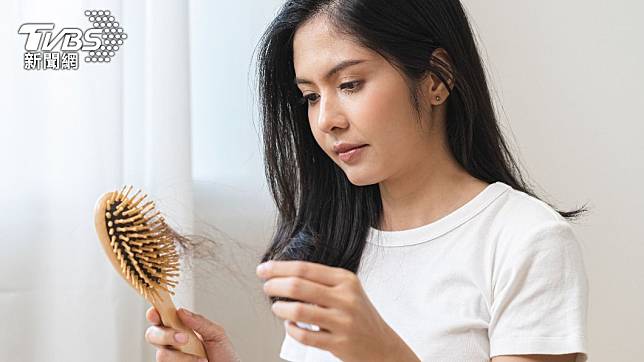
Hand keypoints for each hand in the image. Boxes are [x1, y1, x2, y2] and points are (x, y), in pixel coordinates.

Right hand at [145, 306, 240, 361]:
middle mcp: (172, 344)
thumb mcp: (217, 334)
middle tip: (183, 338)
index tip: (155, 313)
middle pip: (152, 335)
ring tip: (202, 359)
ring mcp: (172, 358)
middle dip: (165, 335)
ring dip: (181, 356)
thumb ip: (199, 322)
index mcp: (181, 329)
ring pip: (161, 354)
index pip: (161, 318)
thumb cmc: (225, 356)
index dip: (154, 314)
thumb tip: (181, 311)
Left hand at [257, 260, 419, 361]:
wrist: (382, 346)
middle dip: (274, 285)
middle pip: (298, 286)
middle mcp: (345, 298)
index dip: (279, 268)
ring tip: (277, 308)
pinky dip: (291, 330)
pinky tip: (290, 326)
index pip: (305, 268)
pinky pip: (304, 336)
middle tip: (266, 287)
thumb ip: (322, 282)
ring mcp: (343, 321)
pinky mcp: (339, 343)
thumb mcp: (348, 291)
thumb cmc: (359, 315)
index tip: (263, 269)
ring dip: (280, 309)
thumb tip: (283, 275)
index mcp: (345, 280)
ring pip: (298, 311)